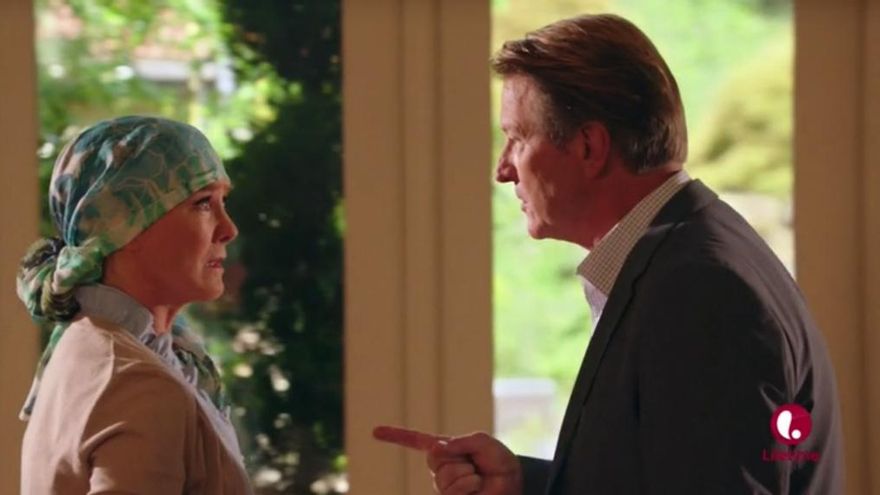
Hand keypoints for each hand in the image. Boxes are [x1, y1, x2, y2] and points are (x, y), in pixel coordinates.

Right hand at [373, 425, 522, 494]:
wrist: (512, 482)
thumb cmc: (499, 461)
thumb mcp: (484, 442)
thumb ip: (462, 441)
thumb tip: (437, 448)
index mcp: (446, 449)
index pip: (416, 441)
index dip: (396, 436)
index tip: (375, 432)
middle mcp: (441, 468)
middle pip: (434, 458)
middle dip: (458, 458)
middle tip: (474, 462)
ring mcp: (444, 486)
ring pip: (444, 476)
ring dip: (466, 473)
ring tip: (478, 476)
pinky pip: (452, 491)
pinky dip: (468, 484)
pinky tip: (476, 485)